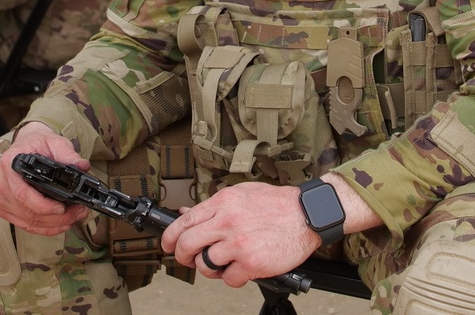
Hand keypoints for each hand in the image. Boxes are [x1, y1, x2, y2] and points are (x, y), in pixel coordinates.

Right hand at [0, 122, 91, 235]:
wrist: (26, 144)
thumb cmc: (38, 143)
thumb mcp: (55, 142)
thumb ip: (69, 155)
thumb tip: (83, 166)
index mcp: (10, 164)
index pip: (22, 193)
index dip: (43, 205)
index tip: (63, 208)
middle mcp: (0, 182)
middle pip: (27, 211)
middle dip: (56, 217)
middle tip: (79, 213)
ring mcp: (0, 198)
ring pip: (28, 221)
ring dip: (54, 224)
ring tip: (75, 217)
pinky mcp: (4, 208)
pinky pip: (24, 224)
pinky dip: (44, 228)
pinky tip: (61, 224)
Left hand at [160, 183, 320, 286]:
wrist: (306, 214)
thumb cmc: (276, 203)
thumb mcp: (242, 195)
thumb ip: (214, 206)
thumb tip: (186, 214)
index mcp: (223, 202)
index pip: (185, 221)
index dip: (169, 236)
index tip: (167, 244)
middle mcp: (227, 222)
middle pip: (187, 245)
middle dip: (182, 256)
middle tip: (188, 259)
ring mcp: (238, 243)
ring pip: (205, 264)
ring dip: (210, 268)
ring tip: (222, 263)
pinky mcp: (251, 263)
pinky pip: (228, 279)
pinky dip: (232, 278)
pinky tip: (241, 269)